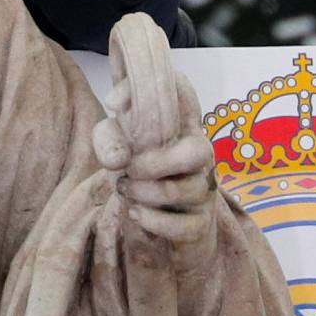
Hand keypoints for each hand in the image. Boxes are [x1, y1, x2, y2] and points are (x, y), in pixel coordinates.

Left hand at [92, 65, 220, 250]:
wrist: (157, 228)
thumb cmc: (139, 173)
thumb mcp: (118, 147)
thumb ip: (111, 137)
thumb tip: (117, 148)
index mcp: (183, 128)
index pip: (186, 96)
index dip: (169, 87)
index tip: (126, 99)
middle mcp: (201, 157)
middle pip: (198, 151)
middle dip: (157, 162)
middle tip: (129, 169)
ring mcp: (205, 191)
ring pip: (187, 190)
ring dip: (146, 192)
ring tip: (125, 190)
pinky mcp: (200, 225)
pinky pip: (184, 225)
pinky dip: (154, 221)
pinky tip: (135, 212)